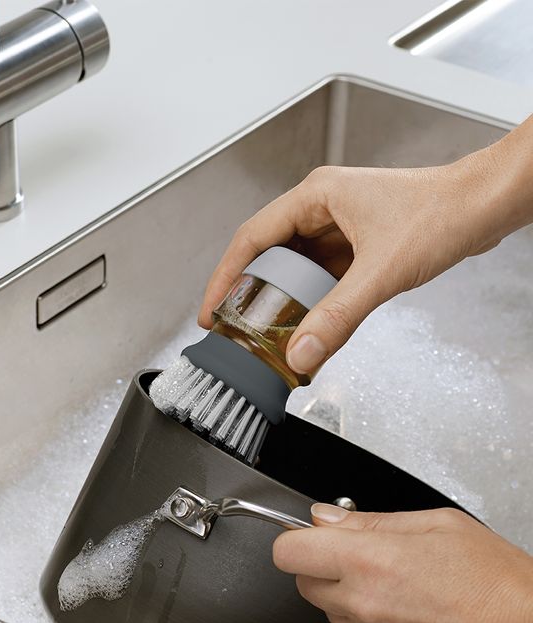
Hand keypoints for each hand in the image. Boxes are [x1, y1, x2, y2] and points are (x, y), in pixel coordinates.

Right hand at [199, 153, 512, 374]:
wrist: (487, 205)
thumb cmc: (443, 212)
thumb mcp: (380, 272)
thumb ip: (337, 317)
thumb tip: (301, 353)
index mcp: (315, 196)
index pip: (250, 238)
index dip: (224, 277)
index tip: (210, 311)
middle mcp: (322, 207)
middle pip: (266, 254)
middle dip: (248, 293)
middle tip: (234, 327)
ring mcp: (339, 226)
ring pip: (293, 267)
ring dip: (280, 299)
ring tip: (265, 331)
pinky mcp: (356, 244)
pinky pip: (319, 276)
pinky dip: (309, 301)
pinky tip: (306, 324)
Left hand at [272, 503, 532, 622]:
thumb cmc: (500, 585)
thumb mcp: (437, 525)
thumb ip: (371, 521)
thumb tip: (328, 517)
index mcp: (368, 562)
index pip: (288, 552)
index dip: (296, 539)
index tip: (310, 535)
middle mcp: (362, 604)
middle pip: (303, 583)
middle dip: (321, 565)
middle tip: (357, 554)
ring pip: (332, 611)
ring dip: (347, 594)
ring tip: (396, 583)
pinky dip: (372, 622)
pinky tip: (410, 610)